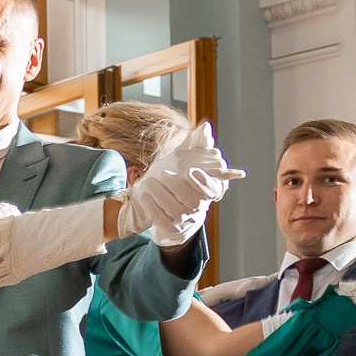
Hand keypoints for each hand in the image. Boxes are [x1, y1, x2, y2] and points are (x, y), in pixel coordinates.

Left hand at [120, 121, 245, 240]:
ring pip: (177, 212)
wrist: (167, 206)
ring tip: (149, 182)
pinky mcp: (171, 228)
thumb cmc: (180, 177)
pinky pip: (162, 221)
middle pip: (194, 202)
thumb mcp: (188, 159)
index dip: (203, 181)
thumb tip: (206, 127)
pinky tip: (143, 195)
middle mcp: (199, 208)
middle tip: (163, 173)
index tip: (190, 170)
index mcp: (208, 191)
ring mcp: (186, 220)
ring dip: (162, 196)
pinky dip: (152, 207)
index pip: (212, 189)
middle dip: (178, 187)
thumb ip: (197, 145)